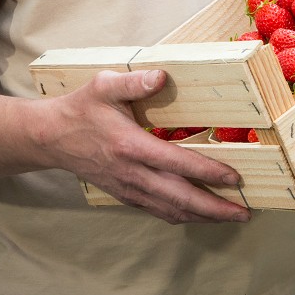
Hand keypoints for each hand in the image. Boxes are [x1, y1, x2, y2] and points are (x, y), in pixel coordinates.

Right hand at [42, 69, 250, 224]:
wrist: (50, 138)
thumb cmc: (81, 109)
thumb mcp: (103, 86)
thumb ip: (134, 82)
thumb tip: (161, 76)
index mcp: (130, 146)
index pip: (177, 163)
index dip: (208, 173)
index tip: (235, 178)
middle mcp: (132, 173)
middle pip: (180, 198)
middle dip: (215, 209)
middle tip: (245, 213)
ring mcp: (128, 188)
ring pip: (171, 210)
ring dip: (203, 217)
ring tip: (231, 217)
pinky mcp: (126, 195)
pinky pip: (159, 211)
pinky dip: (183, 216)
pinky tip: (201, 215)